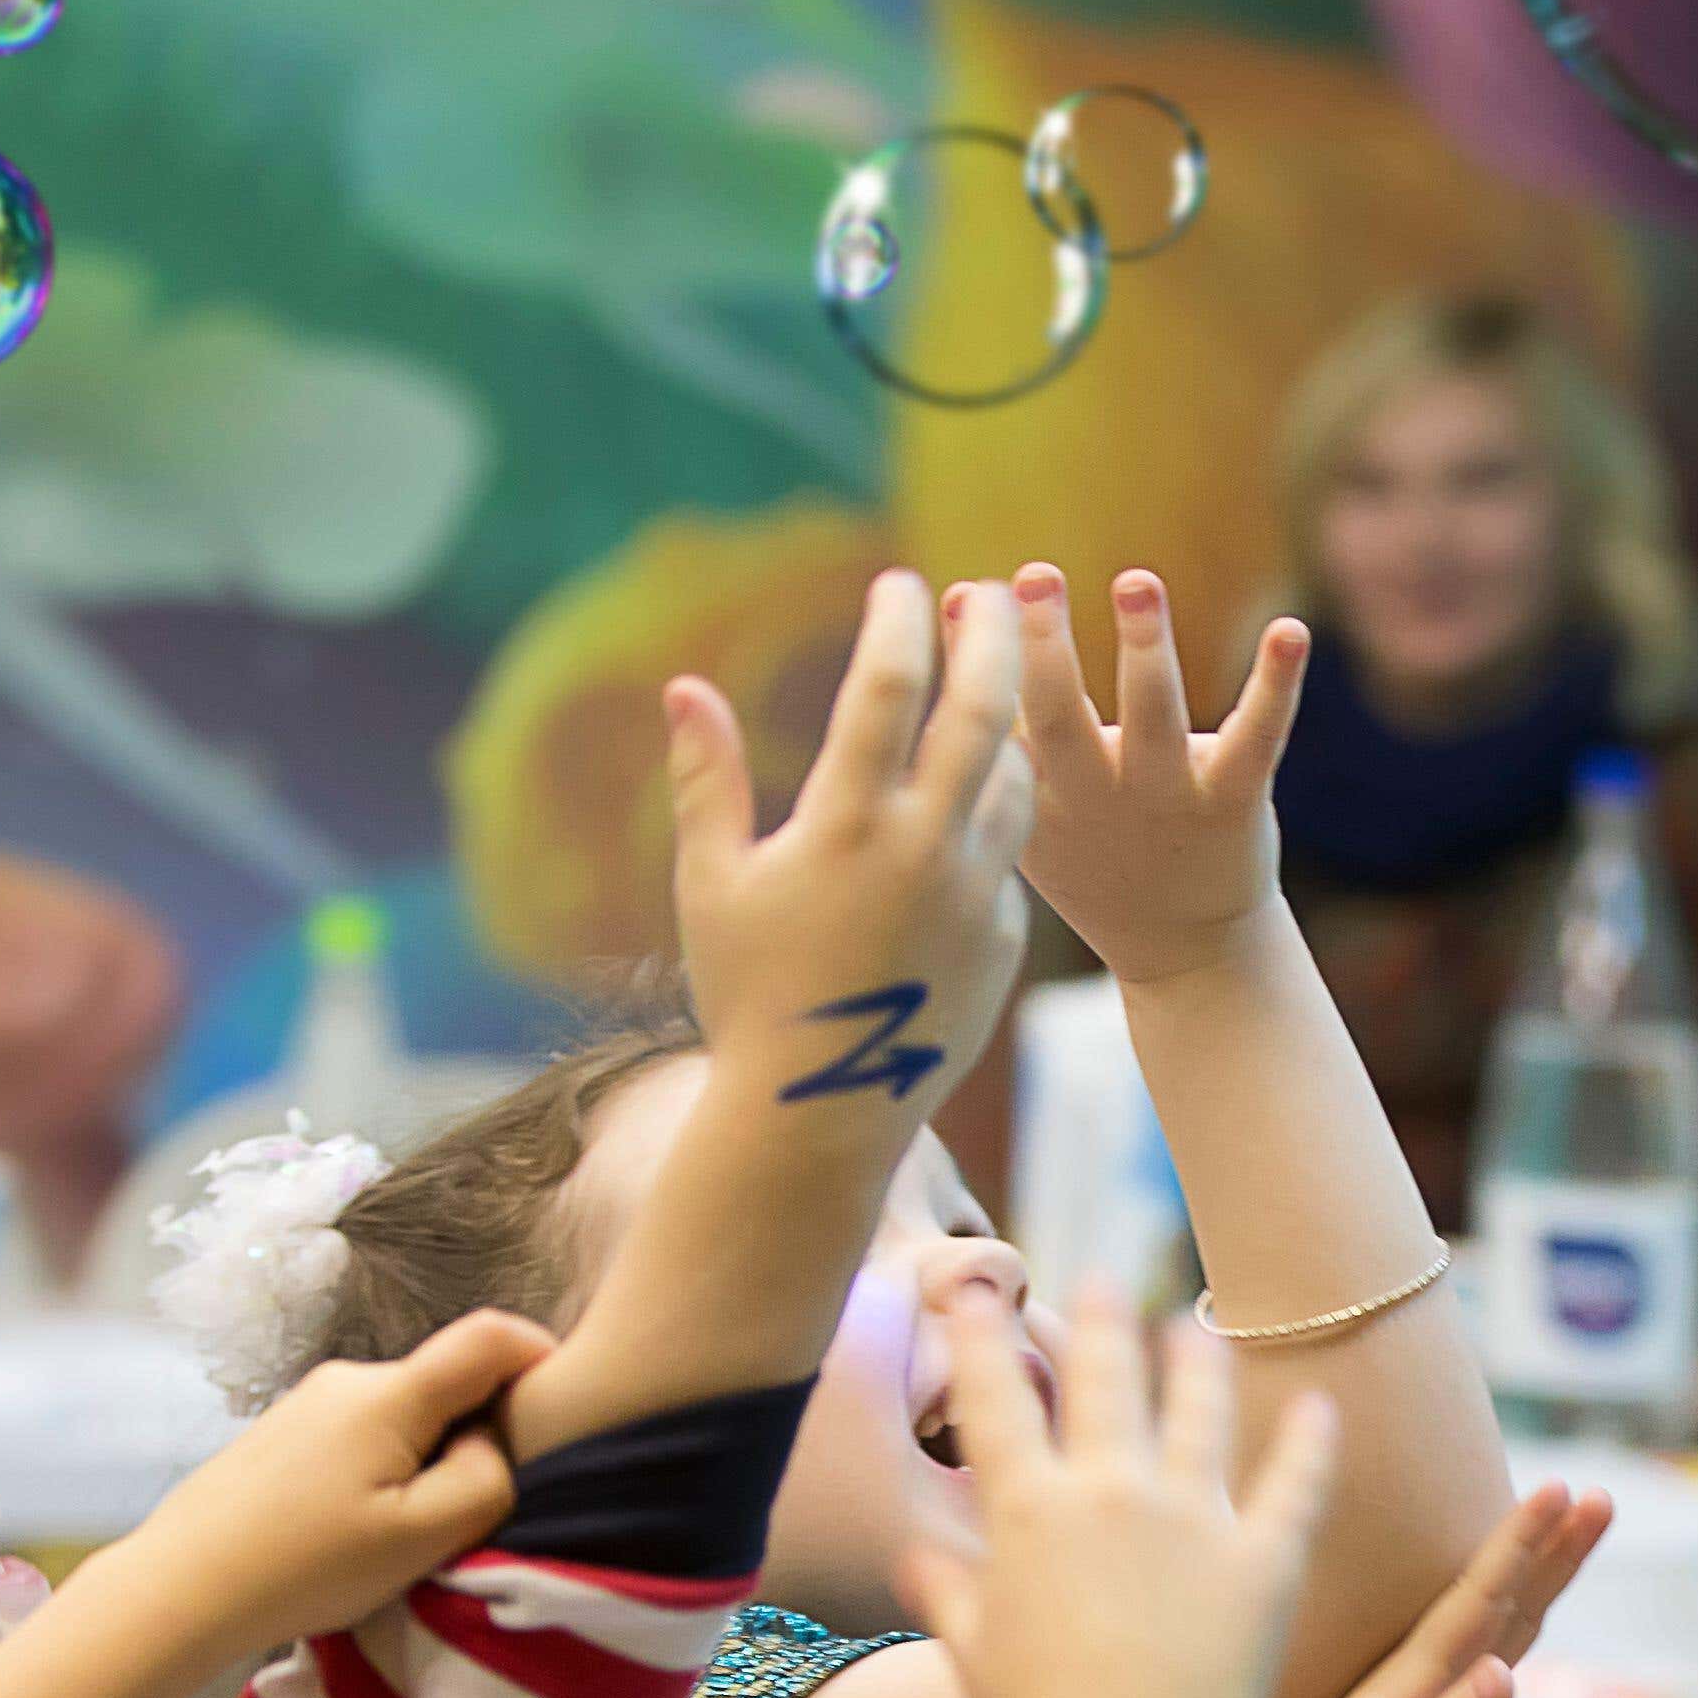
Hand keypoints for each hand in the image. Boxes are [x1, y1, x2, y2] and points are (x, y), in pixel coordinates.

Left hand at [129, 1311, 552, 1650]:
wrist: (180, 1587)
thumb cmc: (305, 1566)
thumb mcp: (422, 1535)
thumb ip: (486, 1477)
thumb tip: (490, 1440)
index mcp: (391, 1392)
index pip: (491, 1336)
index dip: (544, 1355)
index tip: (565, 1405)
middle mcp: (349, 1378)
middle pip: (447, 1382)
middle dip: (479, 1432)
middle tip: (474, 1511)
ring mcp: (309, 1403)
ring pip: (404, 1415)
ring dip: (426, 1461)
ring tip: (404, 1537)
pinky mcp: (283, 1434)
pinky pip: (362, 1437)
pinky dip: (383, 1473)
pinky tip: (355, 1533)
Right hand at [666, 569, 1034, 1119]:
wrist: (822, 1115)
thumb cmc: (747, 996)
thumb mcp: (712, 886)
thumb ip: (705, 781)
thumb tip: (684, 686)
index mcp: (849, 826)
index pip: (890, 688)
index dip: (898, 622)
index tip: (900, 582)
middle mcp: (927, 851)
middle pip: (984, 713)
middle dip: (990, 639)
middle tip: (986, 593)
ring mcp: (978, 899)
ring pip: (1013, 782)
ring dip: (1003, 726)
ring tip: (986, 689)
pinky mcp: (1005, 943)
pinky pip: (1005, 860)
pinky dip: (987, 821)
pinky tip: (965, 808)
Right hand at [900, 1282, 1338, 1697]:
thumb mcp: (976, 1660)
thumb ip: (948, 1598)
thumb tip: (913, 1560)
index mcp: (1029, 1512)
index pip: (996, 1400)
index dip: (979, 1336)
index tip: (972, 1289)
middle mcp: (1110, 1492)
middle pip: (1106, 1379)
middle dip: (1101, 1320)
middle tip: (1103, 1279)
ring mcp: (1193, 1517)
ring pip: (1200, 1410)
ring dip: (1199, 1360)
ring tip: (1199, 1329)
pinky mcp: (1263, 1557)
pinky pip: (1295, 1483)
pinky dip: (1311, 1442)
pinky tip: (1320, 1405)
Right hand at [1003, 564, 1306, 988]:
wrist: (1185, 951)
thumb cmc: (1096, 854)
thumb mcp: (1026, 799)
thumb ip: (998, 710)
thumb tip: (963, 595)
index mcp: (1032, 798)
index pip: (994, 723)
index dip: (975, 661)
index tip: (966, 595)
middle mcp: (1094, 797)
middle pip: (1059, 718)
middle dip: (1045, 647)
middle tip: (1034, 577)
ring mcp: (1167, 799)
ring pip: (1154, 718)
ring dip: (1146, 648)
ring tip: (1137, 582)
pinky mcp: (1233, 801)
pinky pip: (1258, 736)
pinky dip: (1275, 683)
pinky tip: (1290, 629)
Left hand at [1264, 1484, 1610, 1697]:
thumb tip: (1504, 1673)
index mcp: (1403, 1691)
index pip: (1477, 1602)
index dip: (1521, 1546)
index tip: (1565, 1488)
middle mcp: (1411, 1693)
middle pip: (1494, 1604)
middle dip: (1547, 1549)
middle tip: (1598, 1494)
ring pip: (1487, 1634)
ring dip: (1532, 1584)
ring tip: (1572, 1533)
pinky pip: (1472, 1681)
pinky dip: (1504, 1643)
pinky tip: (1512, 1631)